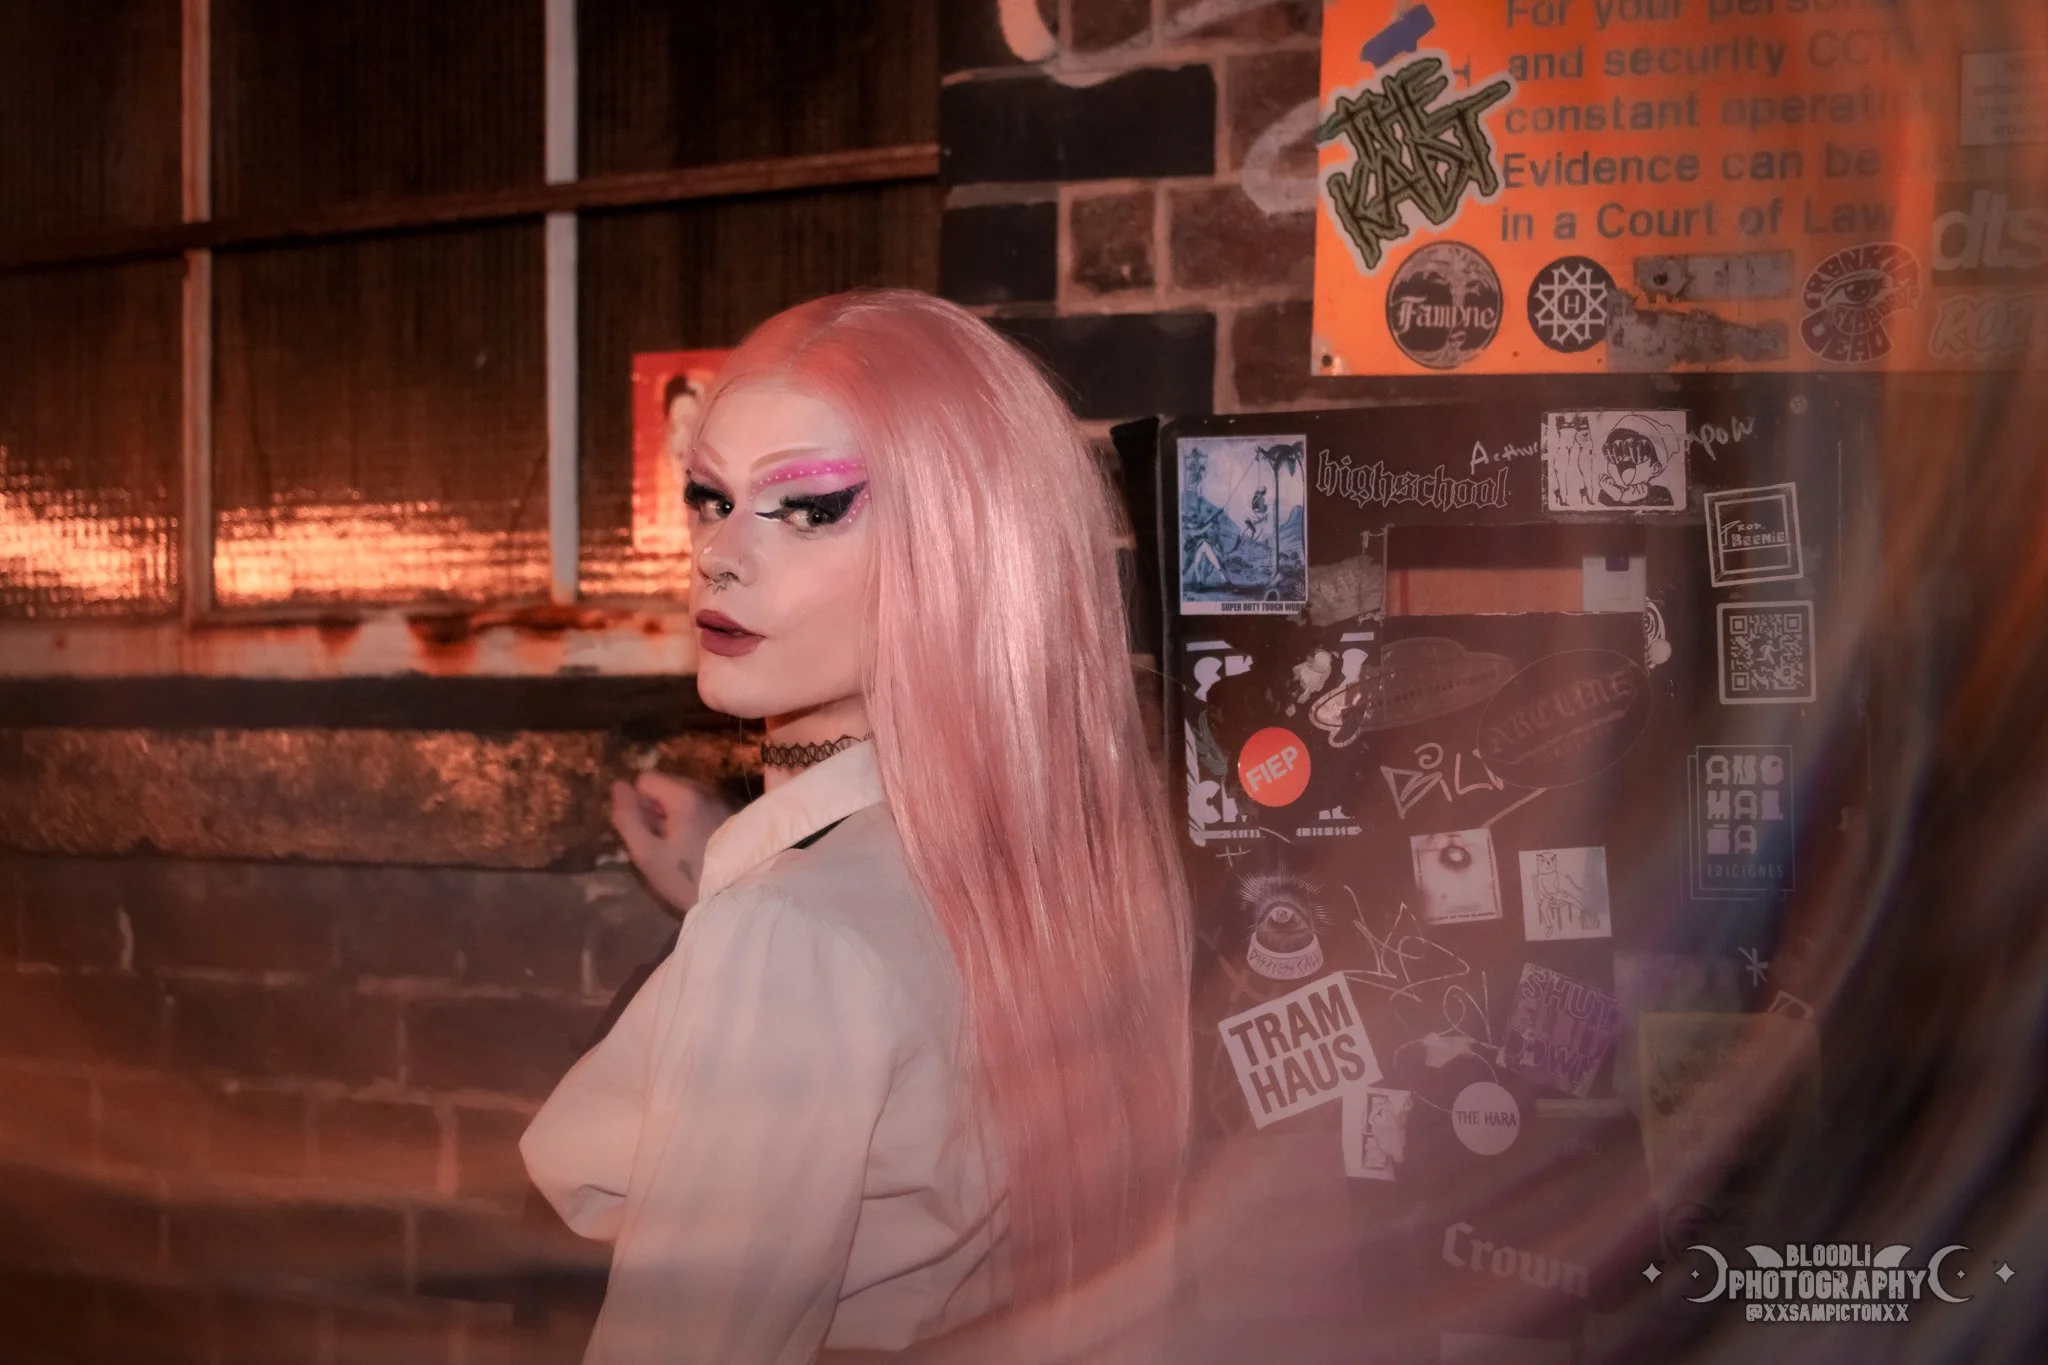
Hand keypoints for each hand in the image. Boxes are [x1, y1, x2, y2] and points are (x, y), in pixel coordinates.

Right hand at [609, 771, 736, 911]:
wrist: (736, 897)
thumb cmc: (687, 878)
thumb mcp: (647, 854)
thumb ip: (628, 818)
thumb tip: (618, 785)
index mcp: (685, 795)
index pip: (645, 779)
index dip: (638, 805)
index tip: (648, 832)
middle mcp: (705, 790)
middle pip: (665, 786)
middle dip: (656, 810)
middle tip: (663, 844)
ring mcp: (720, 801)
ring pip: (681, 797)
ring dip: (672, 817)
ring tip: (679, 848)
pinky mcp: (729, 814)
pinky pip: (698, 807)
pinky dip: (690, 821)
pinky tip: (696, 847)